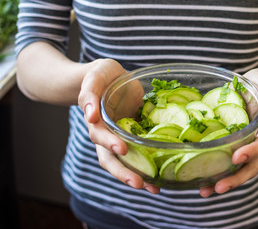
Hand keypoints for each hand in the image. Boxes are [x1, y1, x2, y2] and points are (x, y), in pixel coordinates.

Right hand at [77, 58, 159, 193]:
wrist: (111, 78)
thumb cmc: (101, 76)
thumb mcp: (95, 77)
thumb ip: (89, 92)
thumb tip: (90, 114)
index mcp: (96, 122)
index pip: (99, 136)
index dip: (109, 142)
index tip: (121, 148)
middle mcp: (107, 135)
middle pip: (110, 159)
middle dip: (123, 172)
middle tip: (139, 183)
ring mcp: (121, 139)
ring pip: (125, 163)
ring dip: (138, 176)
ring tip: (154, 188)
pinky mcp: (135, 138)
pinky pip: (140, 155)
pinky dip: (149, 167)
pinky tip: (161, 178)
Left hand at [200, 68, 257, 196]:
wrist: (253, 88)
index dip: (251, 153)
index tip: (236, 157)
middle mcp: (255, 143)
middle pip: (250, 167)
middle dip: (235, 179)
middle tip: (218, 187)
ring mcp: (242, 146)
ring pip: (235, 170)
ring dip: (221, 182)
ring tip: (204, 191)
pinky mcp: (228, 146)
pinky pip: (222, 161)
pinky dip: (212, 172)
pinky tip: (198, 179)